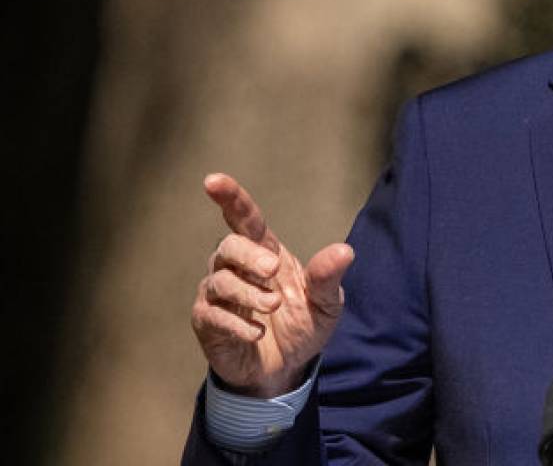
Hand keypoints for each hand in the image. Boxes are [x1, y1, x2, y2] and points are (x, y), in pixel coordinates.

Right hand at [190, 172, 353, 397]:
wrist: (285, 371)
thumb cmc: (302, 327)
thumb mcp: (326, 304)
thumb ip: (328, 277)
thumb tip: (345, 250)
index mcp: (265, 253)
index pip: (244, 219)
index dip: (230, 198)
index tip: (213, 181)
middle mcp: (236, 267)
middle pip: (228, 245)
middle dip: (248, 255)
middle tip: (273, 272)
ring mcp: (218, 293)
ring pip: (219, 280)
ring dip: (248, 293)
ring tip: (272, 309)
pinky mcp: (207, 321)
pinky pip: (212, 313)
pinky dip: (237, 323)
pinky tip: (257, 333)